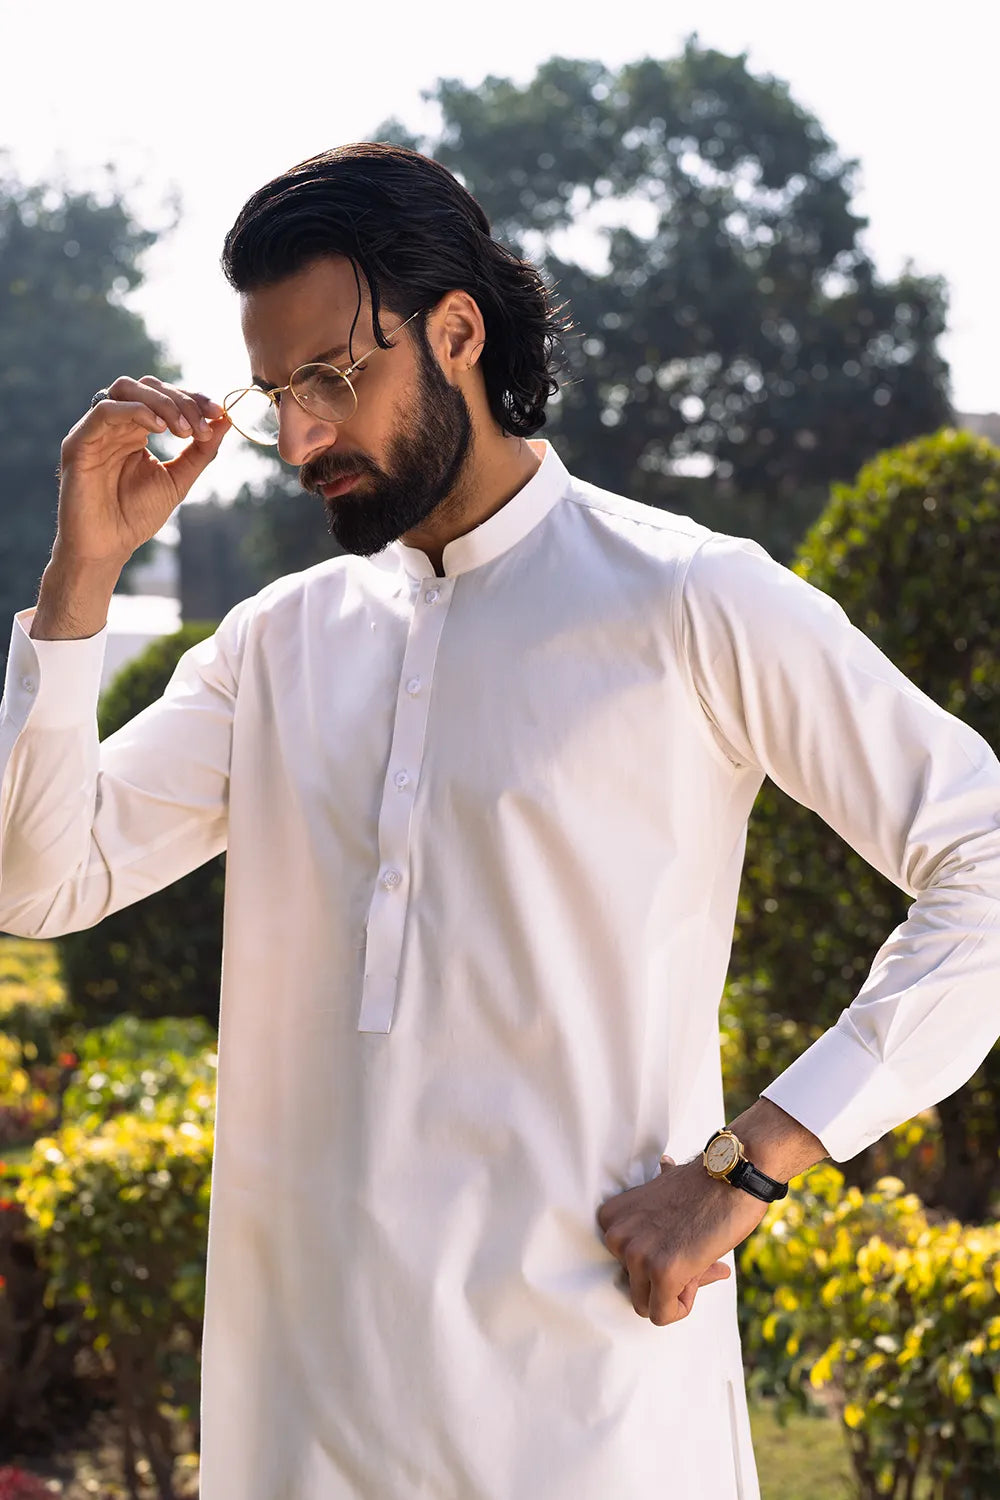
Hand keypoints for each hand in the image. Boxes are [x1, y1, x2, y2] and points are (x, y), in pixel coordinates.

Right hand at [55, 375, 230, 568]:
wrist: (107, 547)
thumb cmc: (136, 516)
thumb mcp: (178, 479)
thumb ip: (201, 451)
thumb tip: (227, 420)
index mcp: (136, 430)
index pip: (164, 396)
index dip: (193, 399)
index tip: (219, 414)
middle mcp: (115, 424)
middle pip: (147, 386)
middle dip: (181, 401)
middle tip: (203, 426)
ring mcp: (95, 430)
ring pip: (126, 390)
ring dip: (161, 403)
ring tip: (184, 430)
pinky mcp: (79, 442)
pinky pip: (104, 411)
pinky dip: (136, 411)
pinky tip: (159, 428)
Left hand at [597, 1152, 768, 1325]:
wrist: (733, 1173)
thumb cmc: (704, 1184)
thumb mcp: (665, 1196)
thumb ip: (654, 1217)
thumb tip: (663, 1203)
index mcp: (611, 1217)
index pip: (623, 1264)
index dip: (656, 1261)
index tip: (679, 1242)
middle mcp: (615, 1236)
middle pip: (634, 1287)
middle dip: (667, 1279)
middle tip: (693, 1254)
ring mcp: (636, 1254)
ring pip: (647, 1305)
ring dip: (677, 1290)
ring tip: (698, 1257)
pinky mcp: (660, 1272)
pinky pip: (662, 1315)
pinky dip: (683, 1305)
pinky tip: (701, 1270)